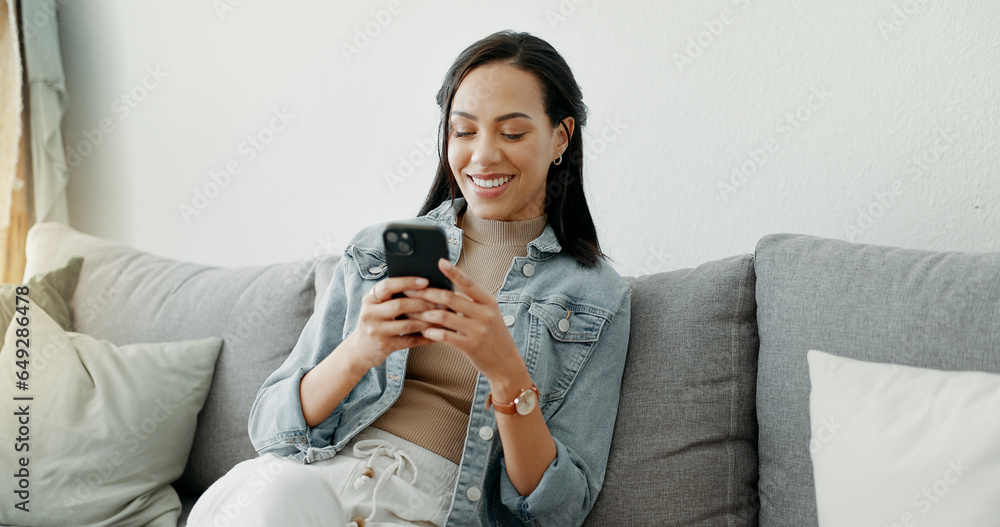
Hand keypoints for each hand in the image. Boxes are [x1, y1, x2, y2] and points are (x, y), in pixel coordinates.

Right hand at [343, 276, 439, 370]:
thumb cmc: (375, 322)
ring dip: (428, 321)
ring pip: (407, 324)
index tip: (426, 281)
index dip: (407, 282)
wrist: (360, 350)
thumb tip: (424, 285)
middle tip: (442, 302)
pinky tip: (436, 334)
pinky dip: (425, 337)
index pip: (388, 286)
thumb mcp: (377, 306)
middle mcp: (370, 313)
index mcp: (370, 299)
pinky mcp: (384, 346)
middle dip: (423, 303)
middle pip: (400, 305)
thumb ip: (392, 296)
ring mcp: (376, 331)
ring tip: (443, 317)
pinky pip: (410, 341)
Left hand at [404, 259, 528, 388]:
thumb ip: (472, 303)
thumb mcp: (489, 315)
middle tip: (411, 291)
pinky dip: (432, 333)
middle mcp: (485, 314)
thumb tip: (447, 291)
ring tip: (412, 313)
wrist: (506, 364)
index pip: (469, 283)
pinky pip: (446, 336)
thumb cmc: (494, 337)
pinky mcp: (471, 346)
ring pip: (444, 317)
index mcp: (488, 303)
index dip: (454, 272)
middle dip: (427, 294)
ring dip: (425, 314)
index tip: (440, 262)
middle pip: (451, 298)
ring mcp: (478, 330)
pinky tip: (424, 331)